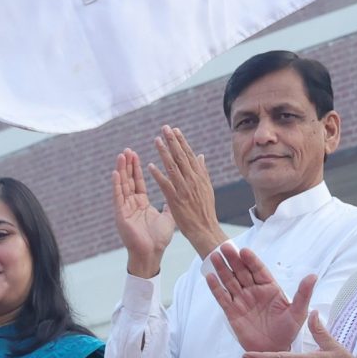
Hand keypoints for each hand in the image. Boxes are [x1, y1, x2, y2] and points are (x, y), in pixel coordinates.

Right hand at [112, 149, 176, 277]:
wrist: (152, 253)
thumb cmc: (159, 239)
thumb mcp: (167, 217)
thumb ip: (169, 203)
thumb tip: (175, 193)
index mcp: (141, 204)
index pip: (138, 182)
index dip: (137, 168)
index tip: (135, 154)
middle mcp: (131, 204)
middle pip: (129, 181)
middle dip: (128, 165)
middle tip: (127, 150)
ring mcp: (125, 209)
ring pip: (122, 186)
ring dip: (121, 171)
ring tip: (121, 156)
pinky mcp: (121, 215)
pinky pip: (118, 197)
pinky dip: (117, 185)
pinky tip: (115, 173)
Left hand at [148, 126, 224, 257]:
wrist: (204, 229)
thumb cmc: (205, 209)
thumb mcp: (207, 188)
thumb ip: (202, 171)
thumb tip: (200, 156)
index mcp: (200, 177)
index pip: (190, 155)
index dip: (181, 142)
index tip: (174, 130)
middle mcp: (193, 180)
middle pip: (181, 157)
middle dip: (173, 142)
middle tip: (165, 128)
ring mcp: (184, 189)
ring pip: (173, 167)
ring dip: (164, 153)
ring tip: (156, 141)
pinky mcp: (175, 200)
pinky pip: (165, 184)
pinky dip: (158, 175)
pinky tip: (150, 166)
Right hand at [203, 242, 316, 353]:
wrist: (274, 351)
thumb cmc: (288, 331)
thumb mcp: (298, 312)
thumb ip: (303, 294)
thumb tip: (313, 275)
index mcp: (270, 287)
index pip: (259, 270)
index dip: (251, 260)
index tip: (244, 251)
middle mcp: (254, 291)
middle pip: (242, 272)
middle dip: (234, 259)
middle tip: (226, 246)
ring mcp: (242, 300)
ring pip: (230, 281)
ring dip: (222, 269)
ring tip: (215, 256)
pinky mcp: (232, 312)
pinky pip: (222, 297)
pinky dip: (215, 287)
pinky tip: (209, 276)